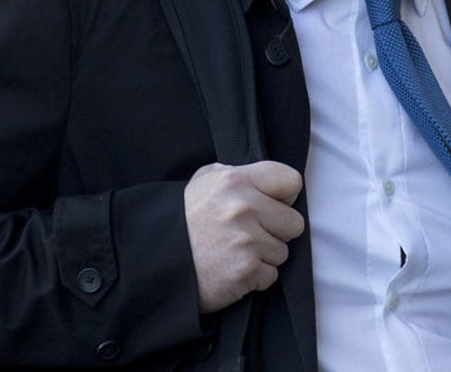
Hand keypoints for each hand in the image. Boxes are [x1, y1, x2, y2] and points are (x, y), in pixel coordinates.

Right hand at [183, 161, 303, 313]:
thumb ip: (234, 173)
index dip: (284, 196)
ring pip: (283, 252)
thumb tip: (262, 178)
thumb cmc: (184, 221)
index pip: (291, 181)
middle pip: (294, 222)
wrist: (156, 261)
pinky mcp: (245, 271)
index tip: (272, 205)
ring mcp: (245, 241)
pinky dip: (255, 277)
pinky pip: (270, 275)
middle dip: (276, 231)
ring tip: (236, 252)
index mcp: (236, 180)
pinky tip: (233, 269)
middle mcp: (243, 207)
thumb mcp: (203, 182)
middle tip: (251, 234)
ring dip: (264, 256)